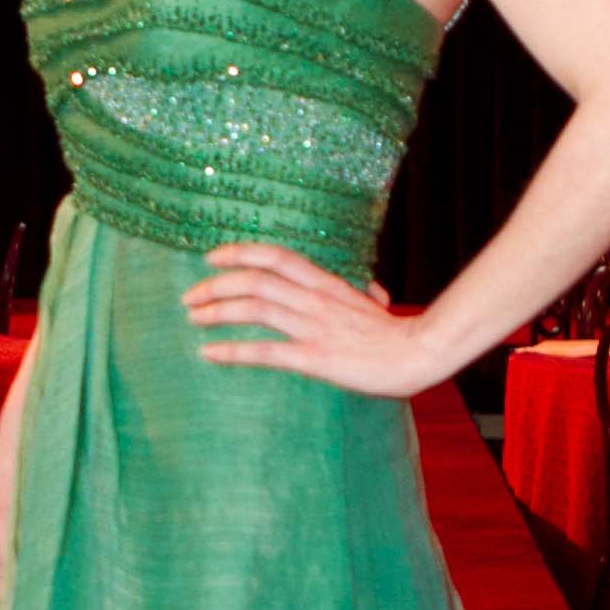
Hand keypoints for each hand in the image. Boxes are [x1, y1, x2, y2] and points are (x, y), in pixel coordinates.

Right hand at [0, 419, 19, 609]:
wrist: (31, 425)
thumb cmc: (17, 467)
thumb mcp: (11, 516)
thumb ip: (7, 557)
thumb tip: (5, 599)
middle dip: (9, 609)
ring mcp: (1, 529)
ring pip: (9, 571)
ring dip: (25, 590)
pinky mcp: (19, 520)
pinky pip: (22, 555)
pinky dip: (35, 570)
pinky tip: (56, 579)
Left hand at [184, 242, 444, 396]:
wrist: (419, 354)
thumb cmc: (397, 334)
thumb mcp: (375, 305)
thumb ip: (364, 295)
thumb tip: (373, 293)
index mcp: (327, 283)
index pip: (277, 256)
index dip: (241, 252)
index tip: (212, 257)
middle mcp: (315, 299)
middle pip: (255, 280)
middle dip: (216, 285)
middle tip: (190, 296)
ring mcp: (314, 327)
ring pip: (255, 308)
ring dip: (217, 311)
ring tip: (193, 318)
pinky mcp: (315, 358)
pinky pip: (266, 351)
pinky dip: (233, 351)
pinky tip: (209, 353)